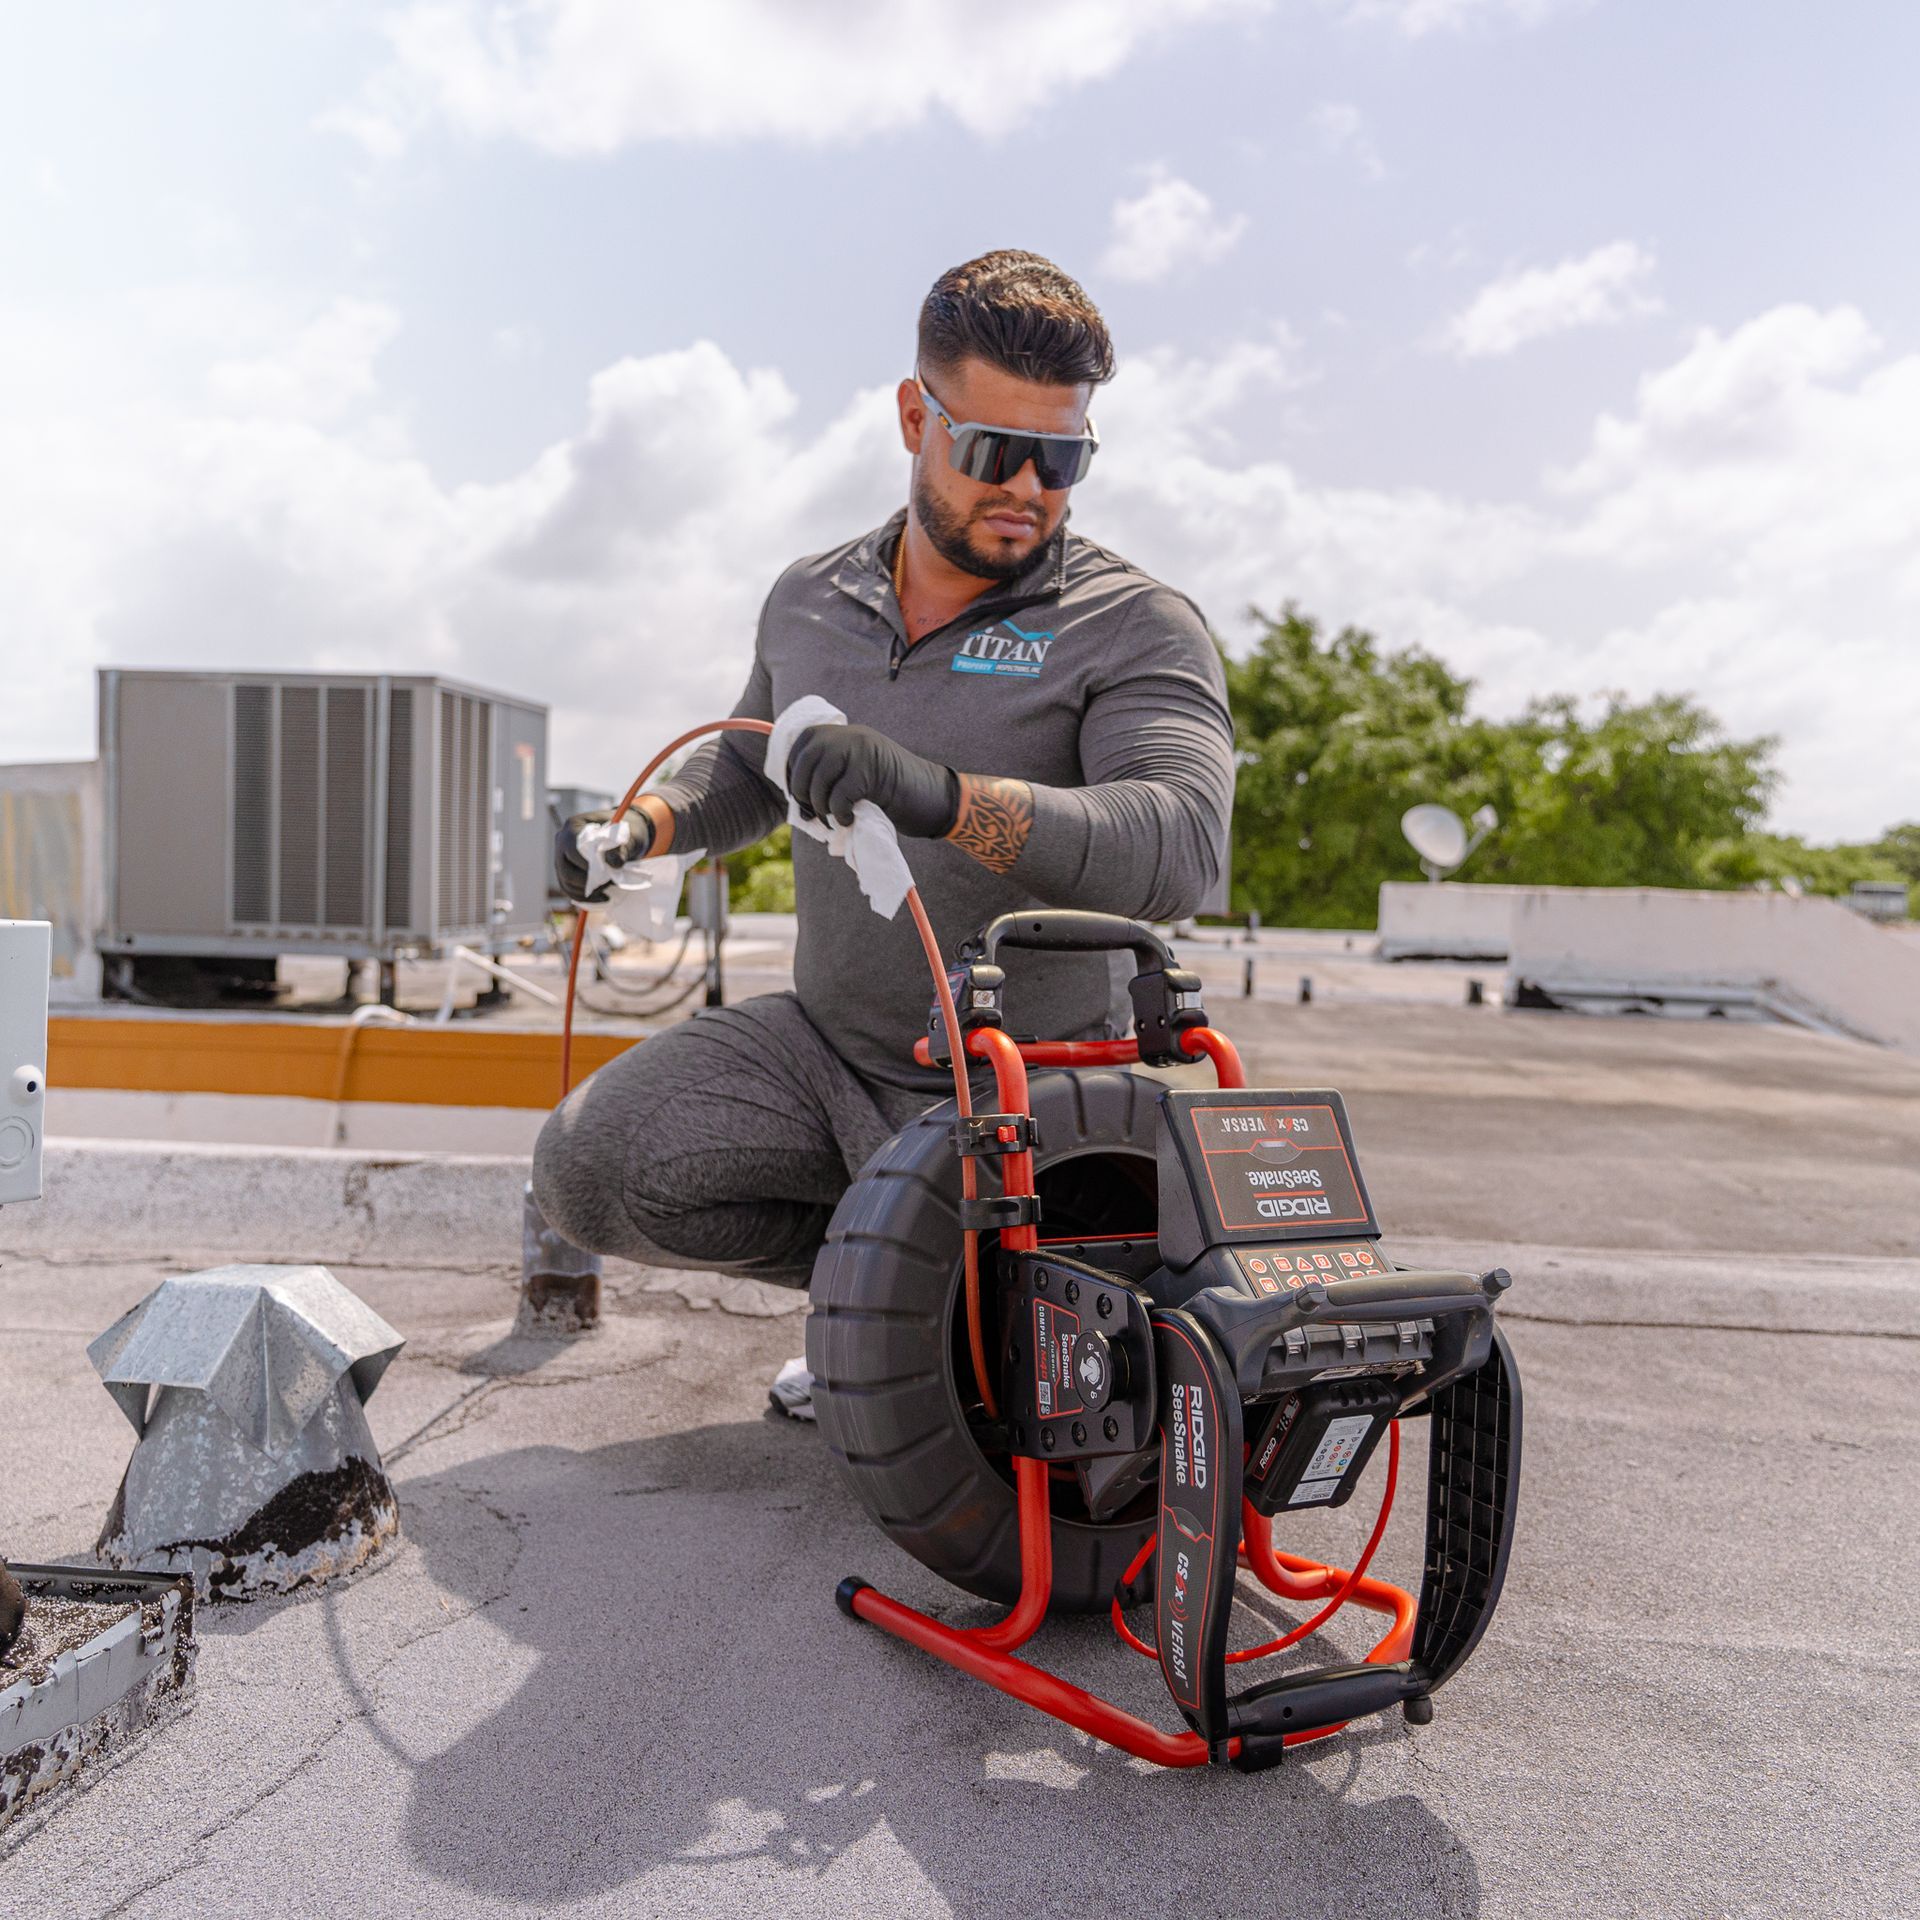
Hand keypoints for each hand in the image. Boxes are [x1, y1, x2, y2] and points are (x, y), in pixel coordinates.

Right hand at [554, 804, 653, 904]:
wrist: (624, 838)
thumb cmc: (627, 834)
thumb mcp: (630, 837)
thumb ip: (623, 848)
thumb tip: (614, 863)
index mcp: (574, 826)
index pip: (572, 850)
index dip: (587, 865)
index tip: (606, 873)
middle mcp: (562, 840)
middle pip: (566, 870)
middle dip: (587, 882)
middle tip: (608, 883)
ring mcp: (561, 857)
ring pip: (566, 882)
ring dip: (586, 891)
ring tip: (607, 889)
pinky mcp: (566, 871)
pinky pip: (569, 889)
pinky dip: (585, 897)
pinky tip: (602, 897)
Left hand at [787, 723, 958, 837]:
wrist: (932, 796)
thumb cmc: (891, 791)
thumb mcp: (856, 772)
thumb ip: (830, 771)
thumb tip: (794, 791)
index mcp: (843, 731)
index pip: (801, 745)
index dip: (793, 773)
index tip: (799, 795)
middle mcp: (850, 734)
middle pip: (805, 761)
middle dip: (802, 792)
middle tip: (814, 813)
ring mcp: (861, 750)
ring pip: (819, 779)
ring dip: (820, 805)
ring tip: (833, 817)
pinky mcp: (870, 771)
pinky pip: (839, 795)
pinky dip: (839, 813)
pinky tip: (849, 819)